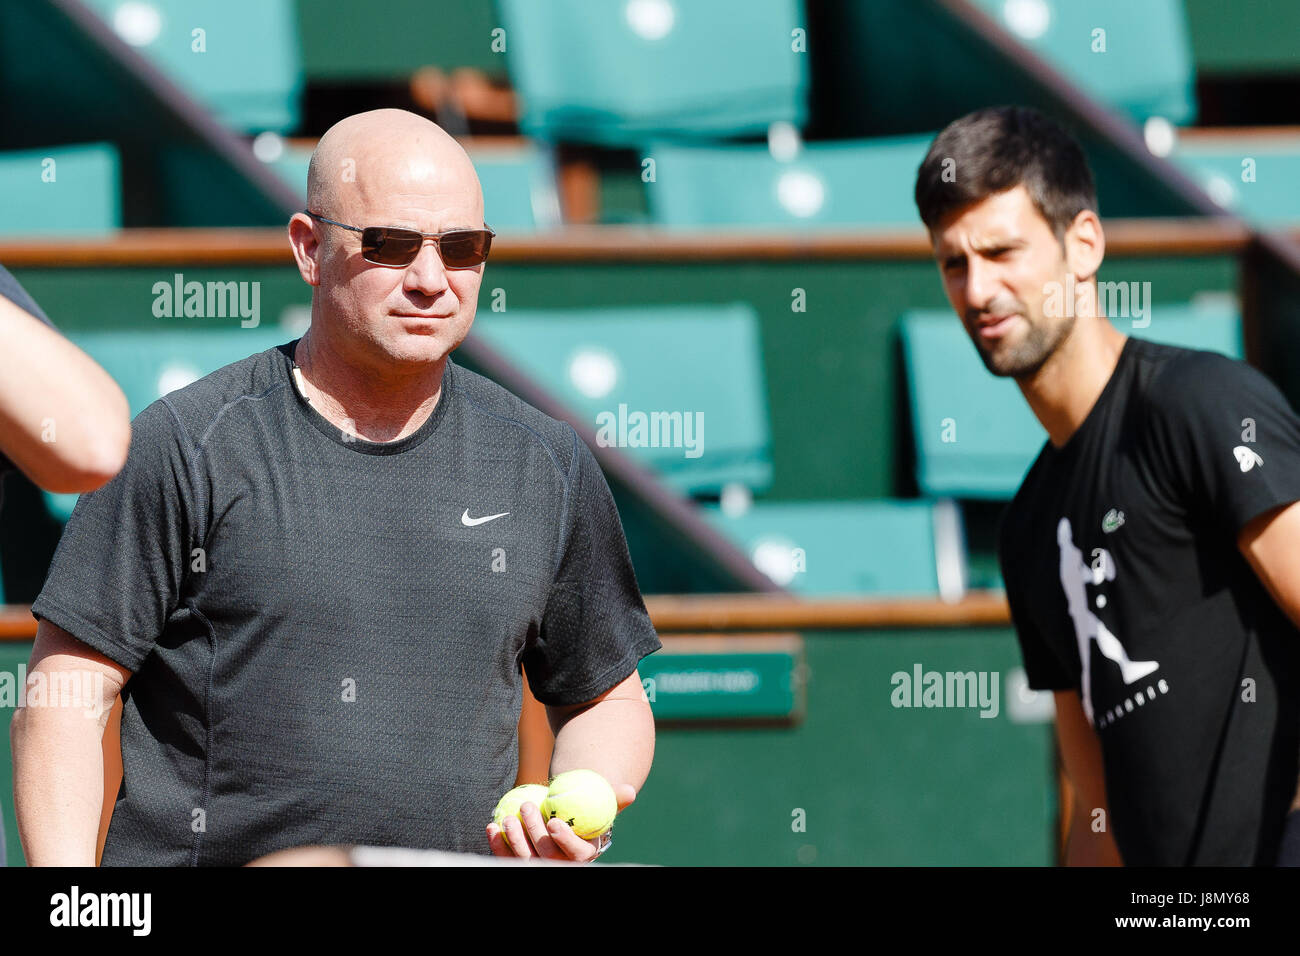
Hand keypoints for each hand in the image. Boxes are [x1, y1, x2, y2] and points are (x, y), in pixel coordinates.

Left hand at [486, 784, 635, 861]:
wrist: (566, 818)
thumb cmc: (586, 810)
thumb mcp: (603, 804)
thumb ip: (615, 799)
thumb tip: (630, 790)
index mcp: (583, 856)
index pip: (575, 854)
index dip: (564, 841)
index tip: (553, 822)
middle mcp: (560, 865)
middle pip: (545, 855)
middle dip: (533, 833)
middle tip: (527, 807)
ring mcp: (538, 866)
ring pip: (523, 859)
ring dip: (513, 840)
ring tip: (508, 817)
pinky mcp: (518, 862)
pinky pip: (506, 857)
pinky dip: (497, 844)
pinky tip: (491, 826)